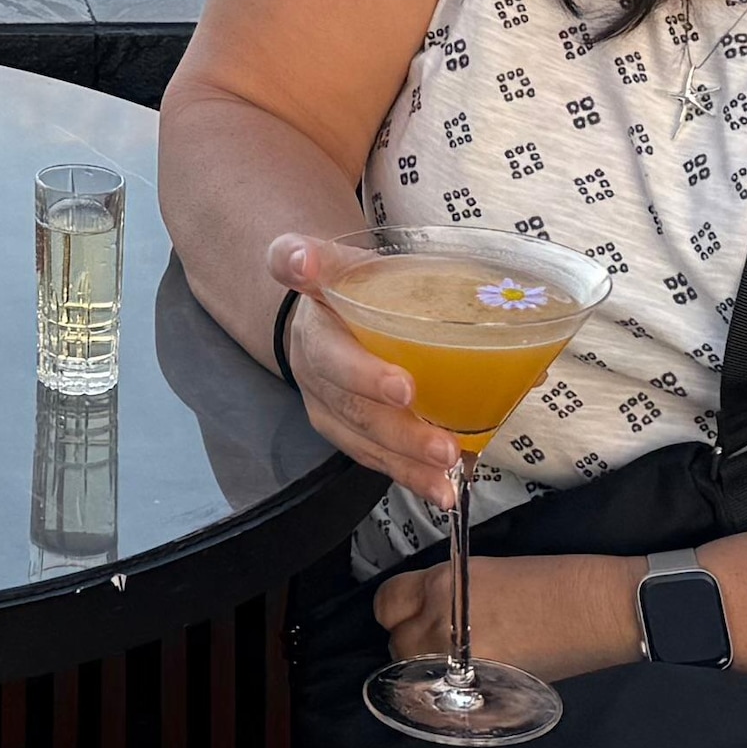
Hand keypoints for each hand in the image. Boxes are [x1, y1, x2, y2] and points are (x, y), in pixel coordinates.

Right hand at [264, 236, 466, 502]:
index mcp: (316, 327)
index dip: (363, 373)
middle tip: (442, 445)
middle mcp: (315, 372)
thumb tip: (299, 258)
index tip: (405, 387)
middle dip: (399, 430)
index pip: (331, 351)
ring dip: (407, 461)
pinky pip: (375, 457)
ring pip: (364, 440)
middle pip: (353, 408)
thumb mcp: (336, 263)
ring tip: (447, 473)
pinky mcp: (345, 432)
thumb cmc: (344, 287)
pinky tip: (442, 490)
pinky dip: (409, 475)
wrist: (319, 317)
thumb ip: (316, 257)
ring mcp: (327, 407)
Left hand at [376, 551, 637, 679]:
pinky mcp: (481, 690)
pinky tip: (473, 676)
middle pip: (395, 642)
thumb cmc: (553, 580)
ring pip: (415, 672)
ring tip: (456, 658)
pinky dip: (450, 687)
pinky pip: (444, 693)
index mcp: (443, 585)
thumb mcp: (486, 571)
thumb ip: (448, 589)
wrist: (598, 609)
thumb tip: (429, 608)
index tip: (411, 609)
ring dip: (426, 666)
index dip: (399, 608)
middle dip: (410, 639)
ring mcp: (457, 662)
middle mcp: (440, 623)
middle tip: (437, 636)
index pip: (387, 602)